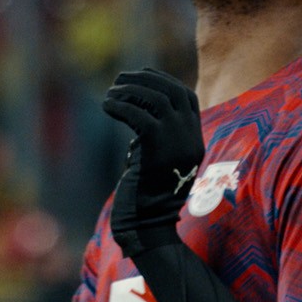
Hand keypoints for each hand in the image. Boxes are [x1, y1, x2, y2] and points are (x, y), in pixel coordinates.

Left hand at [102, 68, 206, 257]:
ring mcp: (177, 142)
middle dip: (146, 79)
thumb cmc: (147, 197)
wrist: (149, 226)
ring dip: (131, 90)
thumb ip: (157, 137)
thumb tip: (136, 110)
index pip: (187, 96)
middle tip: (121, 78)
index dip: (164, 80)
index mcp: (195, 140)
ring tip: (111, 92)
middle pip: (173, 92)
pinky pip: (138, 115)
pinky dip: (120, 105)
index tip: (142, 74)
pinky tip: (106, 106)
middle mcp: (191, 137)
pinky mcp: (158, 148)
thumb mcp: (158, 161)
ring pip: (156, 99)